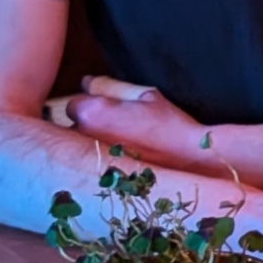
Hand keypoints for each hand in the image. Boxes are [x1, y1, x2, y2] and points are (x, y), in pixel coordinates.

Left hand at [67, 75, 220, 173]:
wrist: (189, 163)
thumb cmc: (170, 126)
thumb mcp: (146, 94)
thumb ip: (111, 85)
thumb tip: (87, 82)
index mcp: (90, 112)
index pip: (74, 103)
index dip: (91, 105)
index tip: (108, 110)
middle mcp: (80, 137)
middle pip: (73, 127)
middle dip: (89, 127)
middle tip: (117, 130)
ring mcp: (86, 161)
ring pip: (79, 149)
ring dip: (92, 147)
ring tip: (121, 150)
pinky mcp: (95, 180)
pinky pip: (89, 167)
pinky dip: (99, 164)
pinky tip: (121, 164)